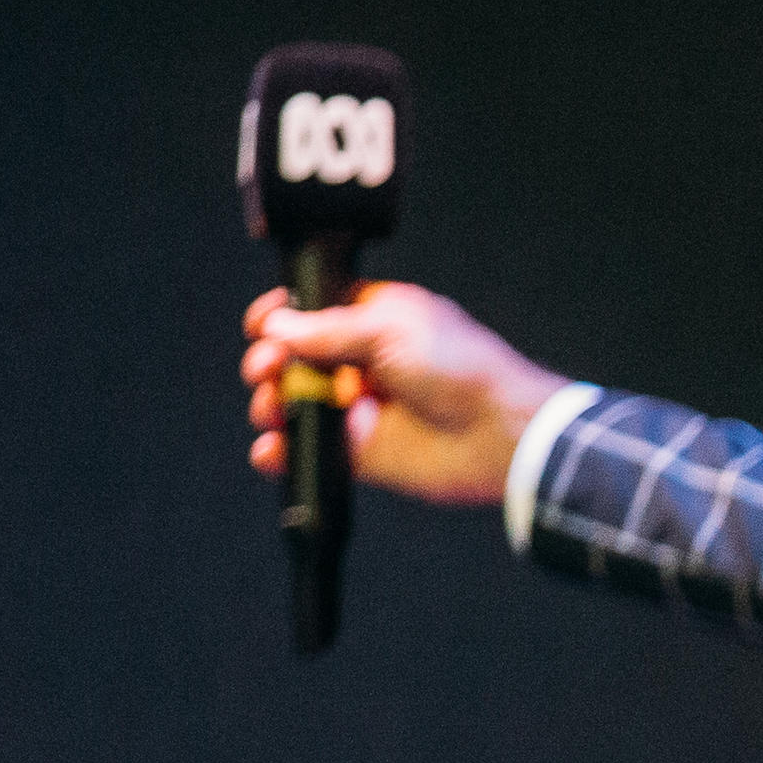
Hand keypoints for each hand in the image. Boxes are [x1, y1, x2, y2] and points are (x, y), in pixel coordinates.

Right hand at [240, 279, 576, 507]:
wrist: (499, 432)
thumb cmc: (460, 368)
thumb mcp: (391, 328)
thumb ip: (328, 328)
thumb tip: (277, 326)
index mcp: (372, 319)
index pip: (309, 311)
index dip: (280, 317)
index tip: (262, 326)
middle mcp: (361, 361)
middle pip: (290, 358)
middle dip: (267, 361)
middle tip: (270, 368)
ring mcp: (358, 407)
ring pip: (292, 403)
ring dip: (270, 404)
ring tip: (275, 407)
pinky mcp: (360, 452)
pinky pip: (308, 450)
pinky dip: (282, 451)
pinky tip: (273, 449)